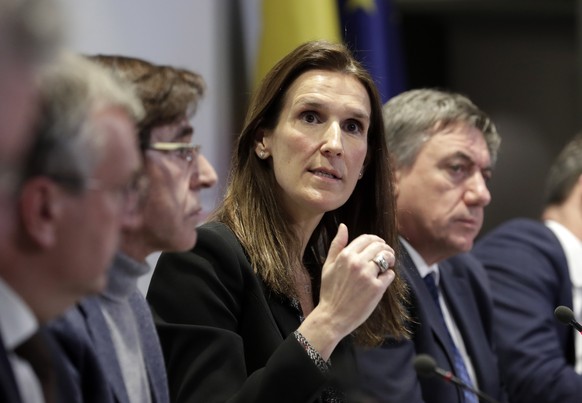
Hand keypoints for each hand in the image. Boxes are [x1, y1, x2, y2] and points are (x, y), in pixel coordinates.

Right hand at [298, 223, 394, 358]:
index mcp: (345, 255)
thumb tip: (343, 226)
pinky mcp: (377, 289)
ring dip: (390, 259)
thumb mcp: (328, 265)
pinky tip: (383, 279)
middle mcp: (357, 263)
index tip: (379, 245)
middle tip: (387, 255)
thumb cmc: (329, 291)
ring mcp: (368, 275)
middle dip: (385, 248)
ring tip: (387, 264)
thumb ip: (337, 245)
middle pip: (379, 246)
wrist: (332, 316)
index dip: (376, 240)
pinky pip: (390, 275)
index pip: (367, 239)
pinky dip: (389, 275)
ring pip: (386, 258)